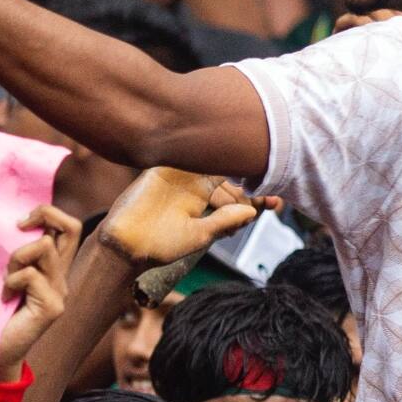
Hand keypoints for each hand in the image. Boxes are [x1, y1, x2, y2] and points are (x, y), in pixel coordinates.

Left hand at [0, 205, 79, 378]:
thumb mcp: (6, 274)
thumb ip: (16, 255)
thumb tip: (12, 225)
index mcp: (54, 268)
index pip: (70, 227)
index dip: (48, 213)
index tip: (20, 223)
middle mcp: (62, 277)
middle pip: (72, 227)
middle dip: (43, 215)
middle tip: (18, 227)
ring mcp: (60, 292)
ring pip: (44, 247)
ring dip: (16, 257)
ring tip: (6, 280)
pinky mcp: (52, 307)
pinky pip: (30, 275)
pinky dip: (11, 281)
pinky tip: (5, 297)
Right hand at [93, 164, 259, 266]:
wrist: (126, 246)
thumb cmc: (160, 245)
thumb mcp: (200, 235)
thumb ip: (224, 221)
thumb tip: (252, 212)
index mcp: (201, 197)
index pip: (232, 186)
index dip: (254, 191)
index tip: (275, 202)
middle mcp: (192, 182)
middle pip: (227, 171)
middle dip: (247, 186)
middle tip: (262, 203)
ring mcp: (177, 172)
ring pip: (210, 162)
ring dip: (228, 176)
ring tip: (236, 200)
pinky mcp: (161, 167)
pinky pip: (184, 155)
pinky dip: (201, 158)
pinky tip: (218, 169)